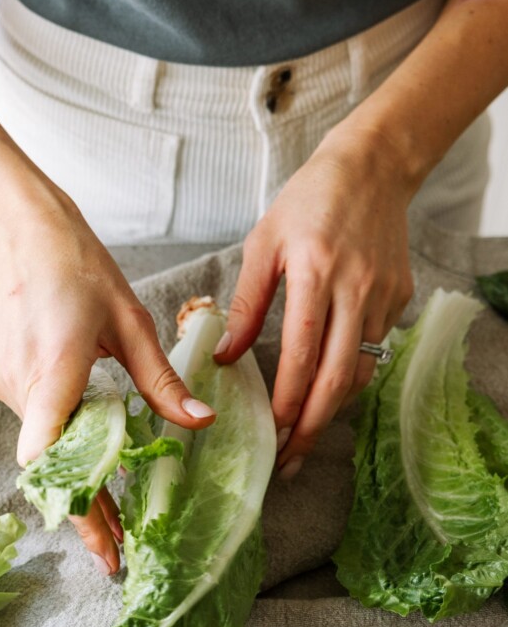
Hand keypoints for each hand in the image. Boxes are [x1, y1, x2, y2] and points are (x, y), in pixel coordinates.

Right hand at [0, 191, 215, 572]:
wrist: (25, 237)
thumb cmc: (81, 271)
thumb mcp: (132, 324)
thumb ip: (162, 381)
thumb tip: (201, 423)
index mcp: (56, 370)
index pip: (49, 453)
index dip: (74, 501)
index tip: (103, 541)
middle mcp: (23, 388)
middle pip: (53, 466)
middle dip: (85, 511)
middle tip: (117, 556)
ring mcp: (8, 388)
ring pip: (46, 451)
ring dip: (79, 483)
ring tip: (114, 523)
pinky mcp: (6, 384)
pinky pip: (39, 429)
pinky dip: (67, 452)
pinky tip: (96, 467)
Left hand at [214, 123, 414, 477]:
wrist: (372, 168)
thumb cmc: (308, 202)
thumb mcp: (264, 244)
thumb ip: (246, 304)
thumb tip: (227, 356)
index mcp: (316, 274)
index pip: (304, 352)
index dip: (290, 398)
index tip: (275, 430)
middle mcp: (356, 289)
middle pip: (338, 377)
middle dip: (314, 426)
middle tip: (291, 459)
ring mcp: (383, 296)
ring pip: (360, 370)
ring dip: (332, 408)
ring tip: (303, 437)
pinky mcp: (400, 298)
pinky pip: (373, 350)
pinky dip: (349, 376)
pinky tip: (326, 392)